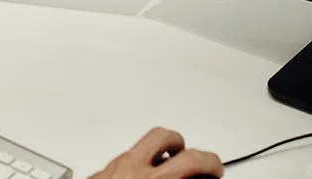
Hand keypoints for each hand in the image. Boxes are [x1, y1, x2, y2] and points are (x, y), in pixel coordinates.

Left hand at [90, 128, 223, 178]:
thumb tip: (196, 177)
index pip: (194, 160)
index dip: (212, 163)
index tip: (216, 170)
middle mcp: (131, 168)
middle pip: (165, 137)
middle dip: (185, 148)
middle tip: (195, 164)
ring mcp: (110, 168)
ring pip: (140, 146)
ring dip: (158, 154)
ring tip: (167, 169)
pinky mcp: (95, 174)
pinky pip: (120, 161)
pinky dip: (134, 167)